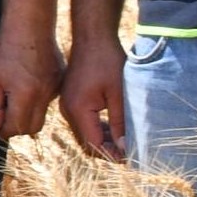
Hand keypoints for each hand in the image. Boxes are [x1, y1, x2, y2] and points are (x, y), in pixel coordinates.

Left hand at [0, 21, 63, 148]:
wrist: (30, 27)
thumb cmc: (5, 49)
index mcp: (25, 95)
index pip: (16, 127)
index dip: (3, 131)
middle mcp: (44, 96)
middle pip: (32, 127)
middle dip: (17, 127)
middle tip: (4, 117)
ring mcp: (55, 89)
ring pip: (42, 115)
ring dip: (27, 114)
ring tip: (14, 99)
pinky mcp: (60, 82)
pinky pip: (48, 101)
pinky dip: (37, 101)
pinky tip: (27, 86)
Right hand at [59, 33, 131, 164]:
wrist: (92, 38)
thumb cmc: (107, 62)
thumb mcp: (119, 94)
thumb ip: (120, 122)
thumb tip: (123, 147)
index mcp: (78, 110)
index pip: (93, 143)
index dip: (111, 154)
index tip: (129, 158)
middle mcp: (68, 111)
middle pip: (86, 142)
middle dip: (107, 150)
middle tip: (128, 153)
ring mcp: (67, 106)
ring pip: (84, 134)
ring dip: (102, 140)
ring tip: (124, 142)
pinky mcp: (71, 101)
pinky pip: (83, 123)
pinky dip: (97, 129)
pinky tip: (114, 128)